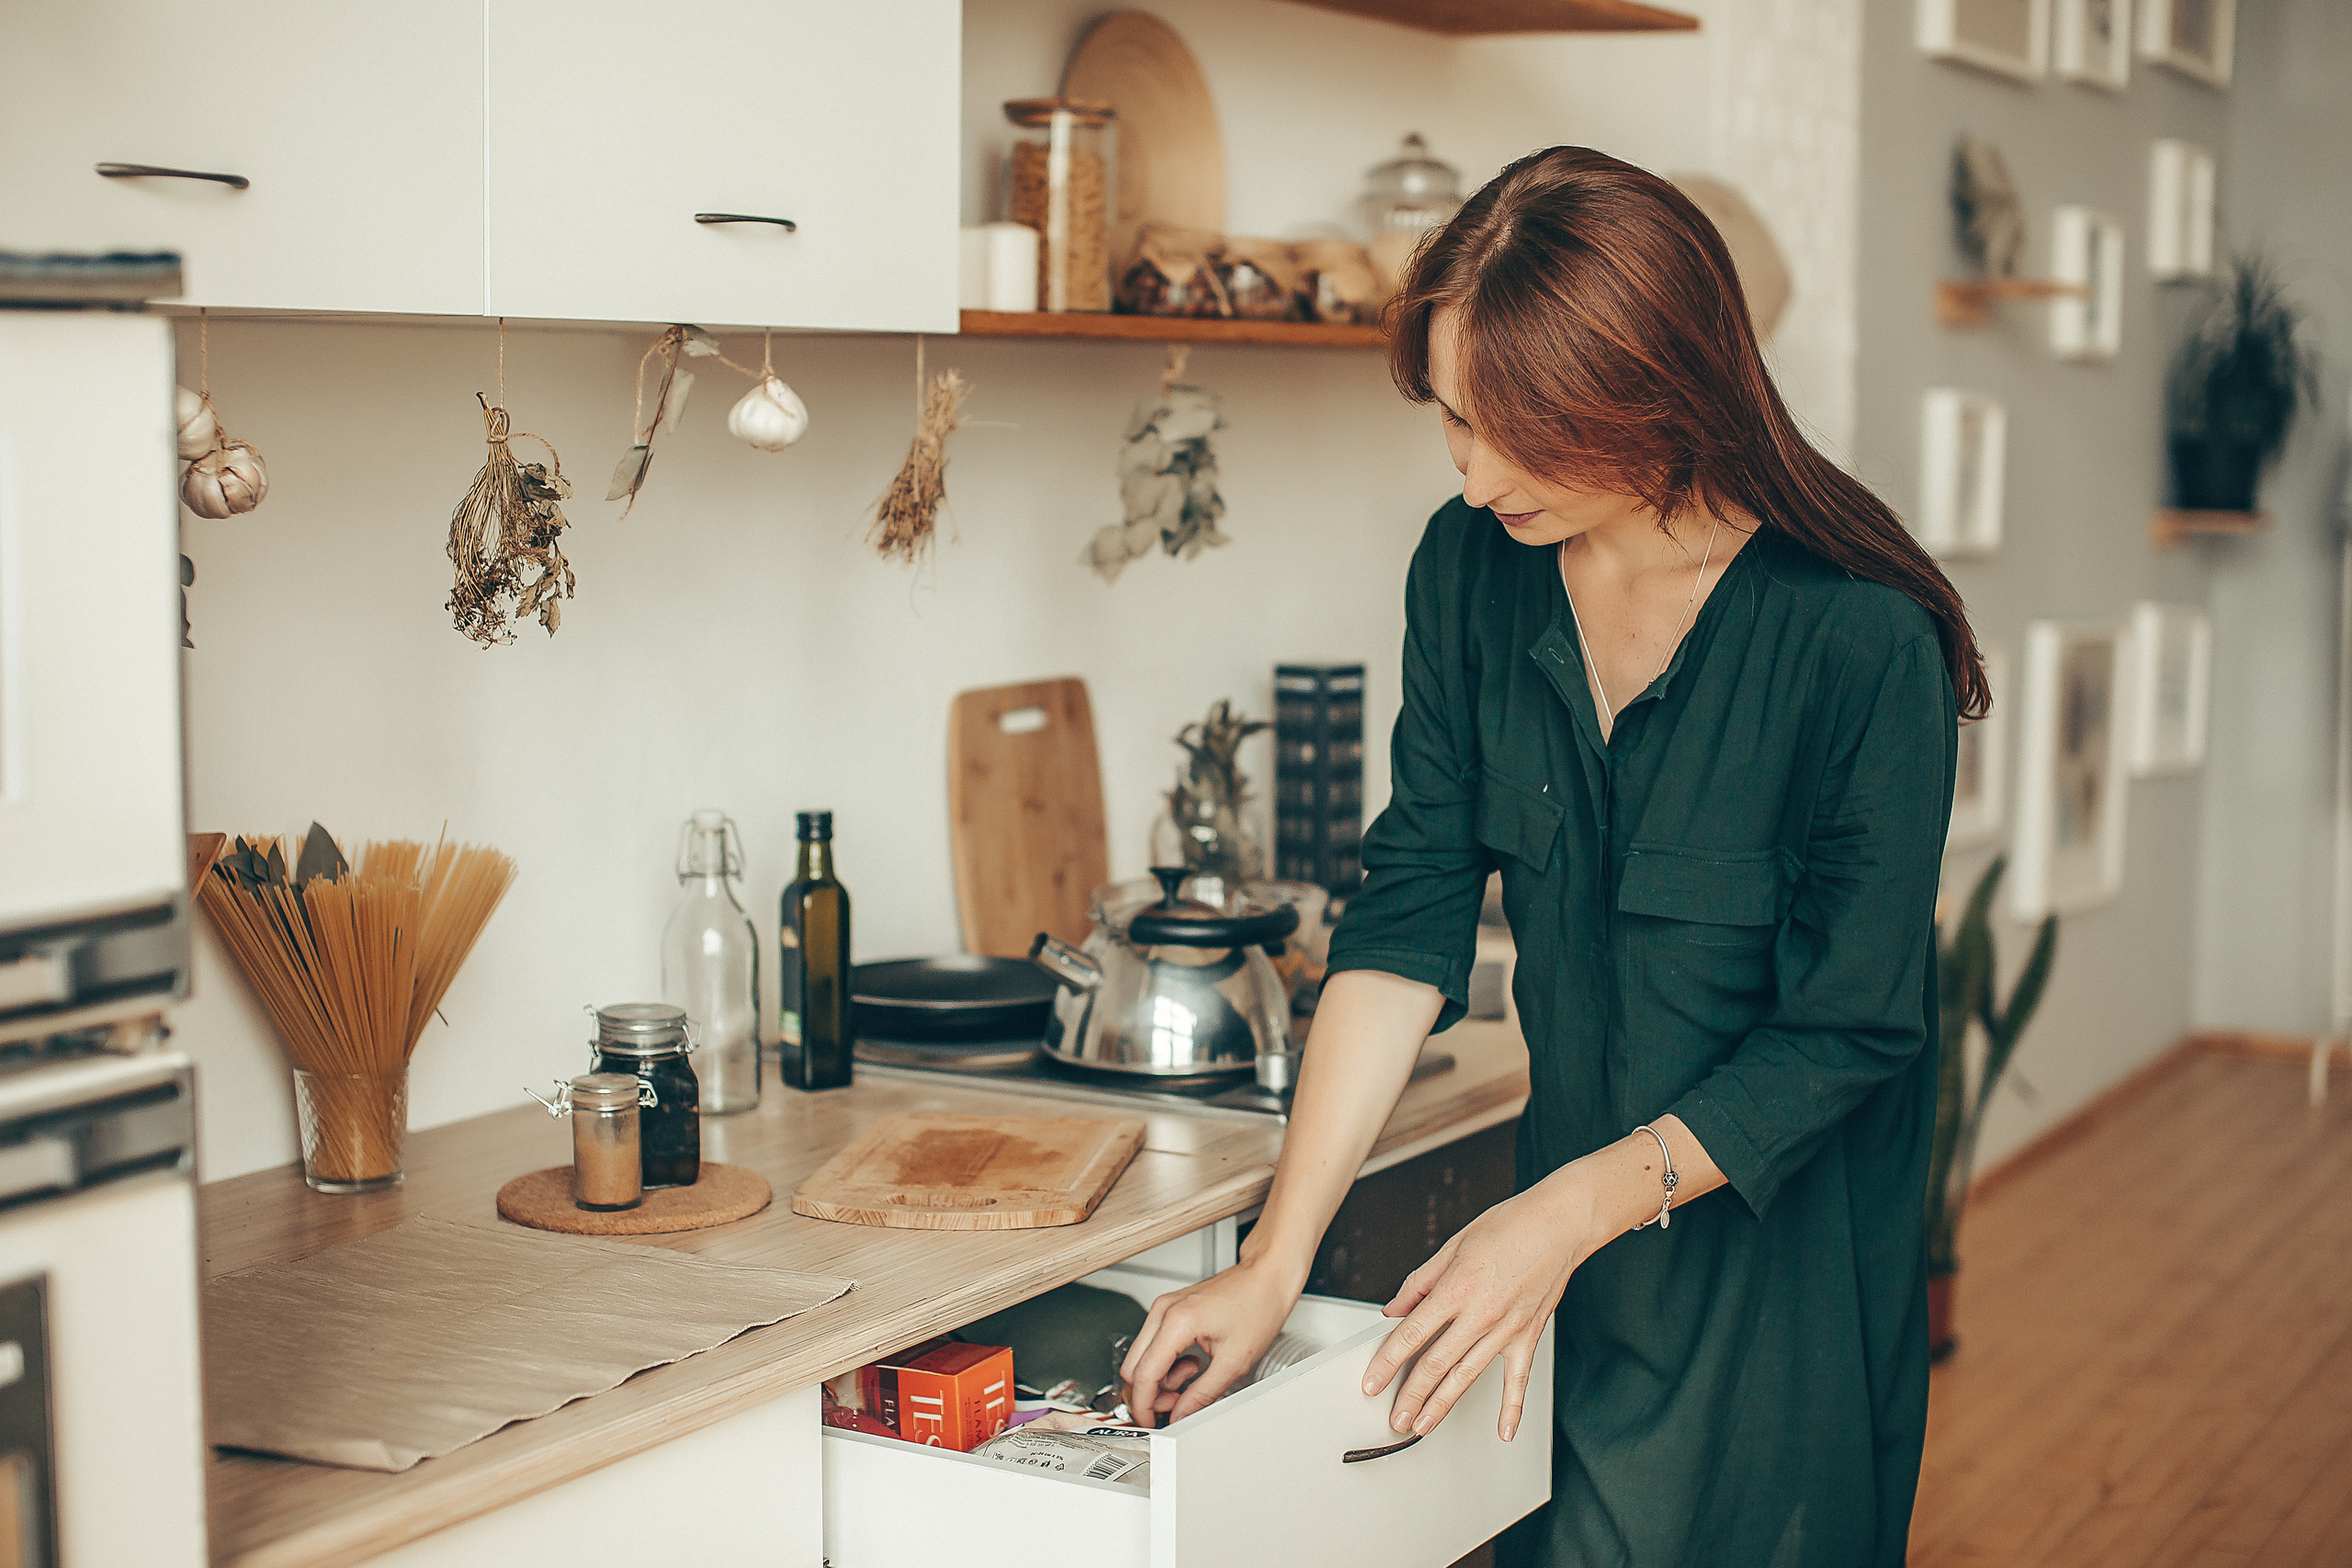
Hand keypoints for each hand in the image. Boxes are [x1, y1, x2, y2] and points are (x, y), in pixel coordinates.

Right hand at [1117, 1256, 1301, 1427]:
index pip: (1144, 1375)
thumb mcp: (1234, 1362)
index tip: (1150, 1424)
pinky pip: (1153, 1344)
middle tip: (1178, 1403)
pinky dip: (1167, 1362)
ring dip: (1162, 1378)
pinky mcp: (1169, 1308)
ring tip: (1194, 1375)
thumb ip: (1201, 1395)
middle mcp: (1164, 1310)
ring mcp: (1164, 1307)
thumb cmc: (1258, 1306)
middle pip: (1133, 1367)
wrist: (1267, 1277)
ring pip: (1142, 1357)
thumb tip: (1180, 1416)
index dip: (1144, 1406)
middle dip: (1152, 1393)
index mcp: (1177, 1322)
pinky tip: (1192, 1362)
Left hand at [1362, 1177, 1602, 1442]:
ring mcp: (1507, 1329)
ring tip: (1423, 1426)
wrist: (1560, 1224)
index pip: (1412, 1334)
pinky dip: (1512, 1408)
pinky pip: (1518, 1380)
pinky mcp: (1529, 1335)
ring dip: (1443, 1405)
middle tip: (1394, 1417)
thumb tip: (1395, 1309)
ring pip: (1467, 1376)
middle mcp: (1481, 1313)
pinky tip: (1504, 1431)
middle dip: (1411, 1395)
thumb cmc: (1510, 1226)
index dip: (1387, 1362)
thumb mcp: (1454, 1245)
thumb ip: (1421, 1282)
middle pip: (1436, 1363)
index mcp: (1457, 1288)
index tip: (1372, 1382)